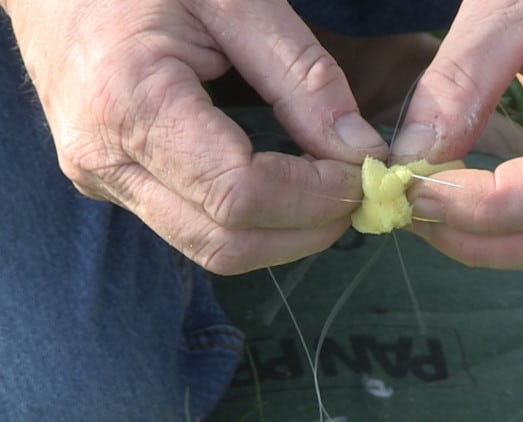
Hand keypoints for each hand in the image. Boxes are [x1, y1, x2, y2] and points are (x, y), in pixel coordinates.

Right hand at [4, 0, 387, 273]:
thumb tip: (358, 149)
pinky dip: (249, 223)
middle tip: (354, 193)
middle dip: (305, 230)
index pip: (239, 194)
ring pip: (209, 247)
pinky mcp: (114, 182)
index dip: (313, 196)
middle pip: (224, 241)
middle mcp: (106, 160)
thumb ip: (302, 77)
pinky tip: (284, 190)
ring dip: (280, 236)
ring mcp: (103, 178)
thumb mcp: (236, 0)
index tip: (360, 172)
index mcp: (130, 103)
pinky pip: (191, 227)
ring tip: (326, 195)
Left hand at [390, 0, 522, 269]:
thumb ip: (459, 81)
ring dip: (496, 245)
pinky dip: (510, 228)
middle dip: (489, 241)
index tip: (421, 193)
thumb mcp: (503, 6)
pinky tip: (462, 208)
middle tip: (416, 216)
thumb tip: (415, 160)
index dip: (494, 204)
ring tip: (432, 217)